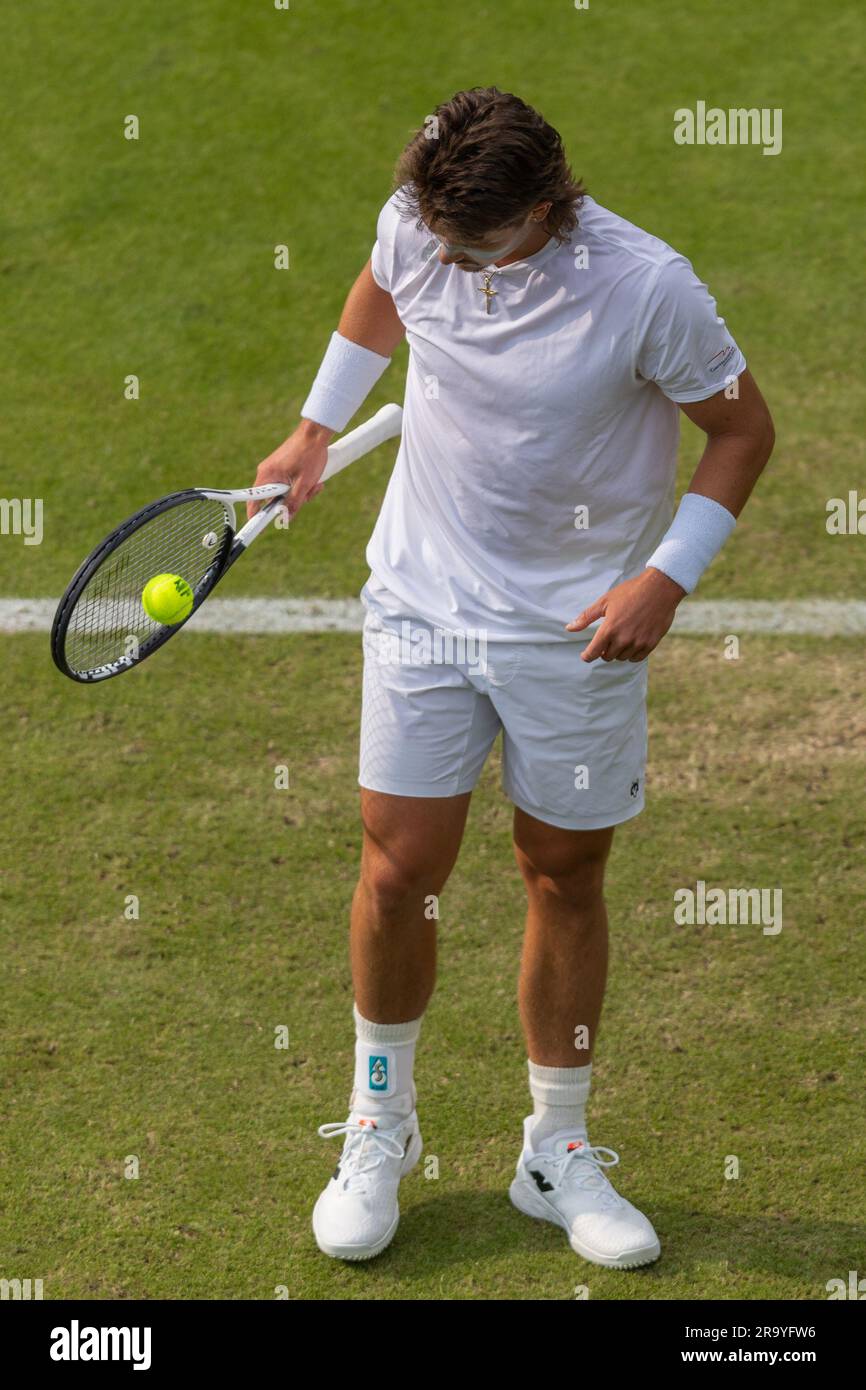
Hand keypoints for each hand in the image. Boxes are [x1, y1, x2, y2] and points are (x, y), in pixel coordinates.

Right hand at [246, 418, 334, 520]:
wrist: (316, 433)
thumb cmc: (309, 455)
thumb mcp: (303, 484)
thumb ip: (293, 503)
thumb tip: (285, 519)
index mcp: (266, 476)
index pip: (255, 502)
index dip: (257, 517)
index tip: (258, 531)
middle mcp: (267, 473)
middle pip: (275, 498)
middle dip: (292, 501)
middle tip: (307, 495)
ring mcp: (275, 470)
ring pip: (285, 492)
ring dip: (301, 493)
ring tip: (315, 484)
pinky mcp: (283, 467)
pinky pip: (289, 484)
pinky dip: (301, 485)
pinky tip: (315, 481)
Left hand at [566, 568, 685, 662]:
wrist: (660, 588)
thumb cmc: (630, 592)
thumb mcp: (605, 602)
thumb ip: (586, 617)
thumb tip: (569, 628)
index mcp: (609, 629)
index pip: (593, 653)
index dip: (587, 656)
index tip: (586, 655)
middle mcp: (623, 639)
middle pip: (607, 656)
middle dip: (604, 650)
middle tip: (608, 639)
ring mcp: (638, 642)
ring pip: (622, 658)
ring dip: (618, 651)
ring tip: (621, 637)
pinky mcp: (651, 644)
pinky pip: (636, 658)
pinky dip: (632, 653)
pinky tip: (632, 642)